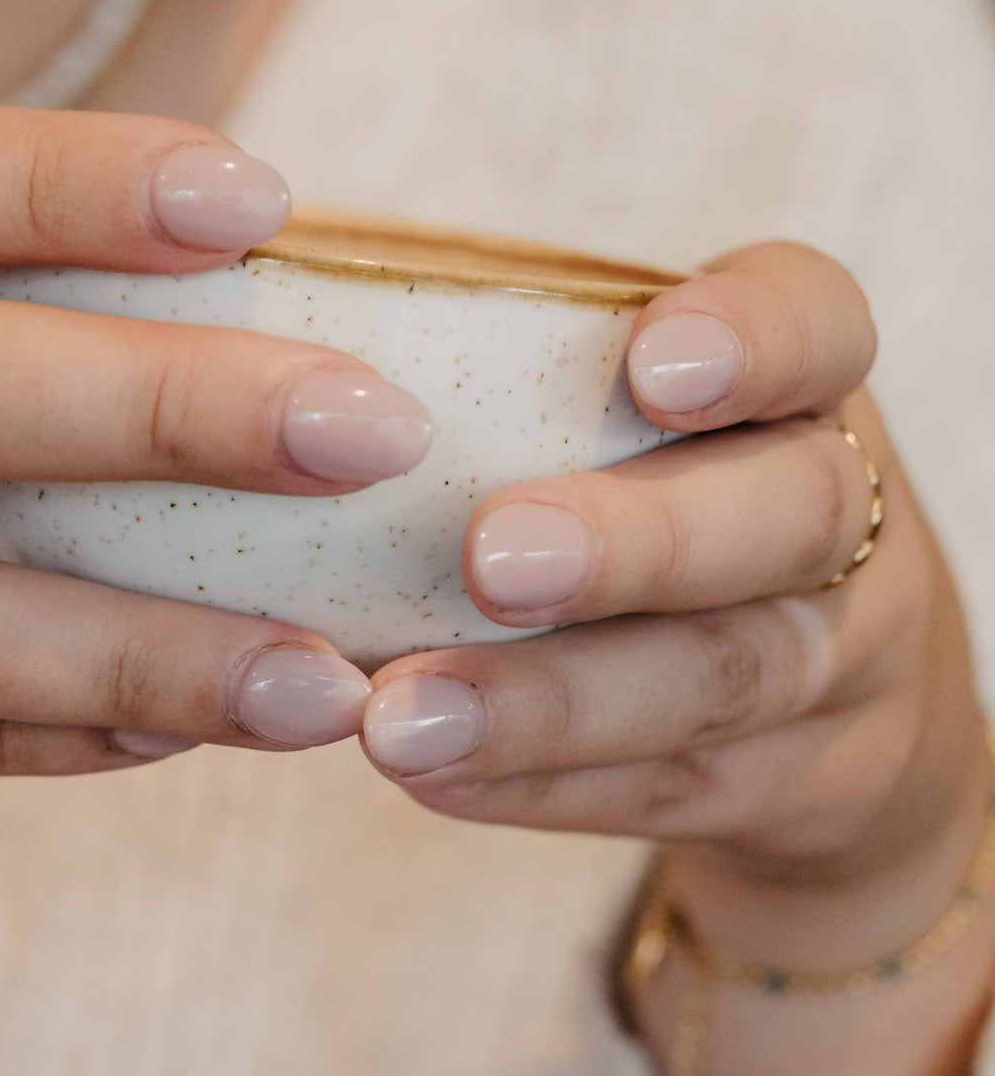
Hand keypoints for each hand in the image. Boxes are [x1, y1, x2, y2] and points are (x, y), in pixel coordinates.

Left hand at [354, 242, 993, 1075]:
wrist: (807, 706)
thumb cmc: (626, 497)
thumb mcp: (594, 411)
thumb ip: (469, 352)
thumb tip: (233, 286)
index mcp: (789, 384)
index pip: (817, 324)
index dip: (750, 339)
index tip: (650, 365)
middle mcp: (839, 509)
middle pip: (786, 512)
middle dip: (635, 540)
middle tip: (489, 558)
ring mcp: (842, 657)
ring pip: (724, 675)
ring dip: (551, 701)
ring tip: (399, 716)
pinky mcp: (810, 785)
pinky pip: (679, 789)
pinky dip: (543, 788)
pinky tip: (428, 775)